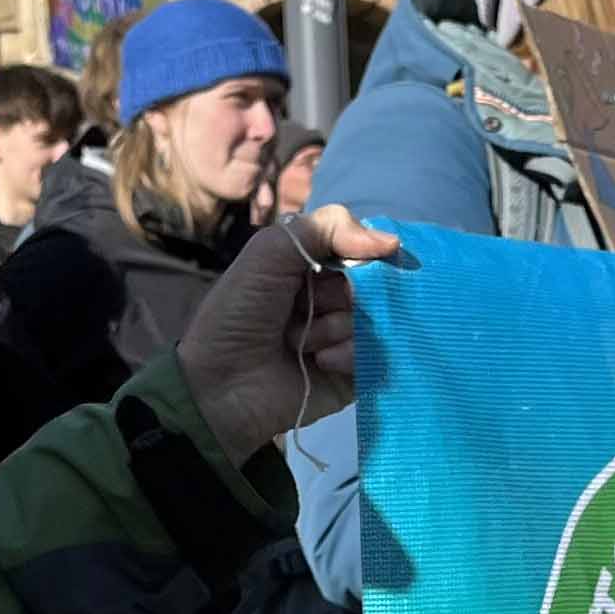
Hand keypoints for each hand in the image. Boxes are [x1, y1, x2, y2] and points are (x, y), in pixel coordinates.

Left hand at [174, 204, 399, 470]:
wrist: (221, 386)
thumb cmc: (238, 314)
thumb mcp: (269, 254)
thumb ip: (326, 227)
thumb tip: (393, 242)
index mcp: (314, 266)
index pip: (363, 247)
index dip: (365, 252)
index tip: (358, 257)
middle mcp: (334, 298)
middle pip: (375, 283)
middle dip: (344, 293)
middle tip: (313, 305)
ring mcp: (347, 336)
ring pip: (377, 319)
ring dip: (337, 327)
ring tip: (303, 343)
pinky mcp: (357, 372)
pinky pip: (380, 354)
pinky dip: (350, 354)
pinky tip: (320, 362)